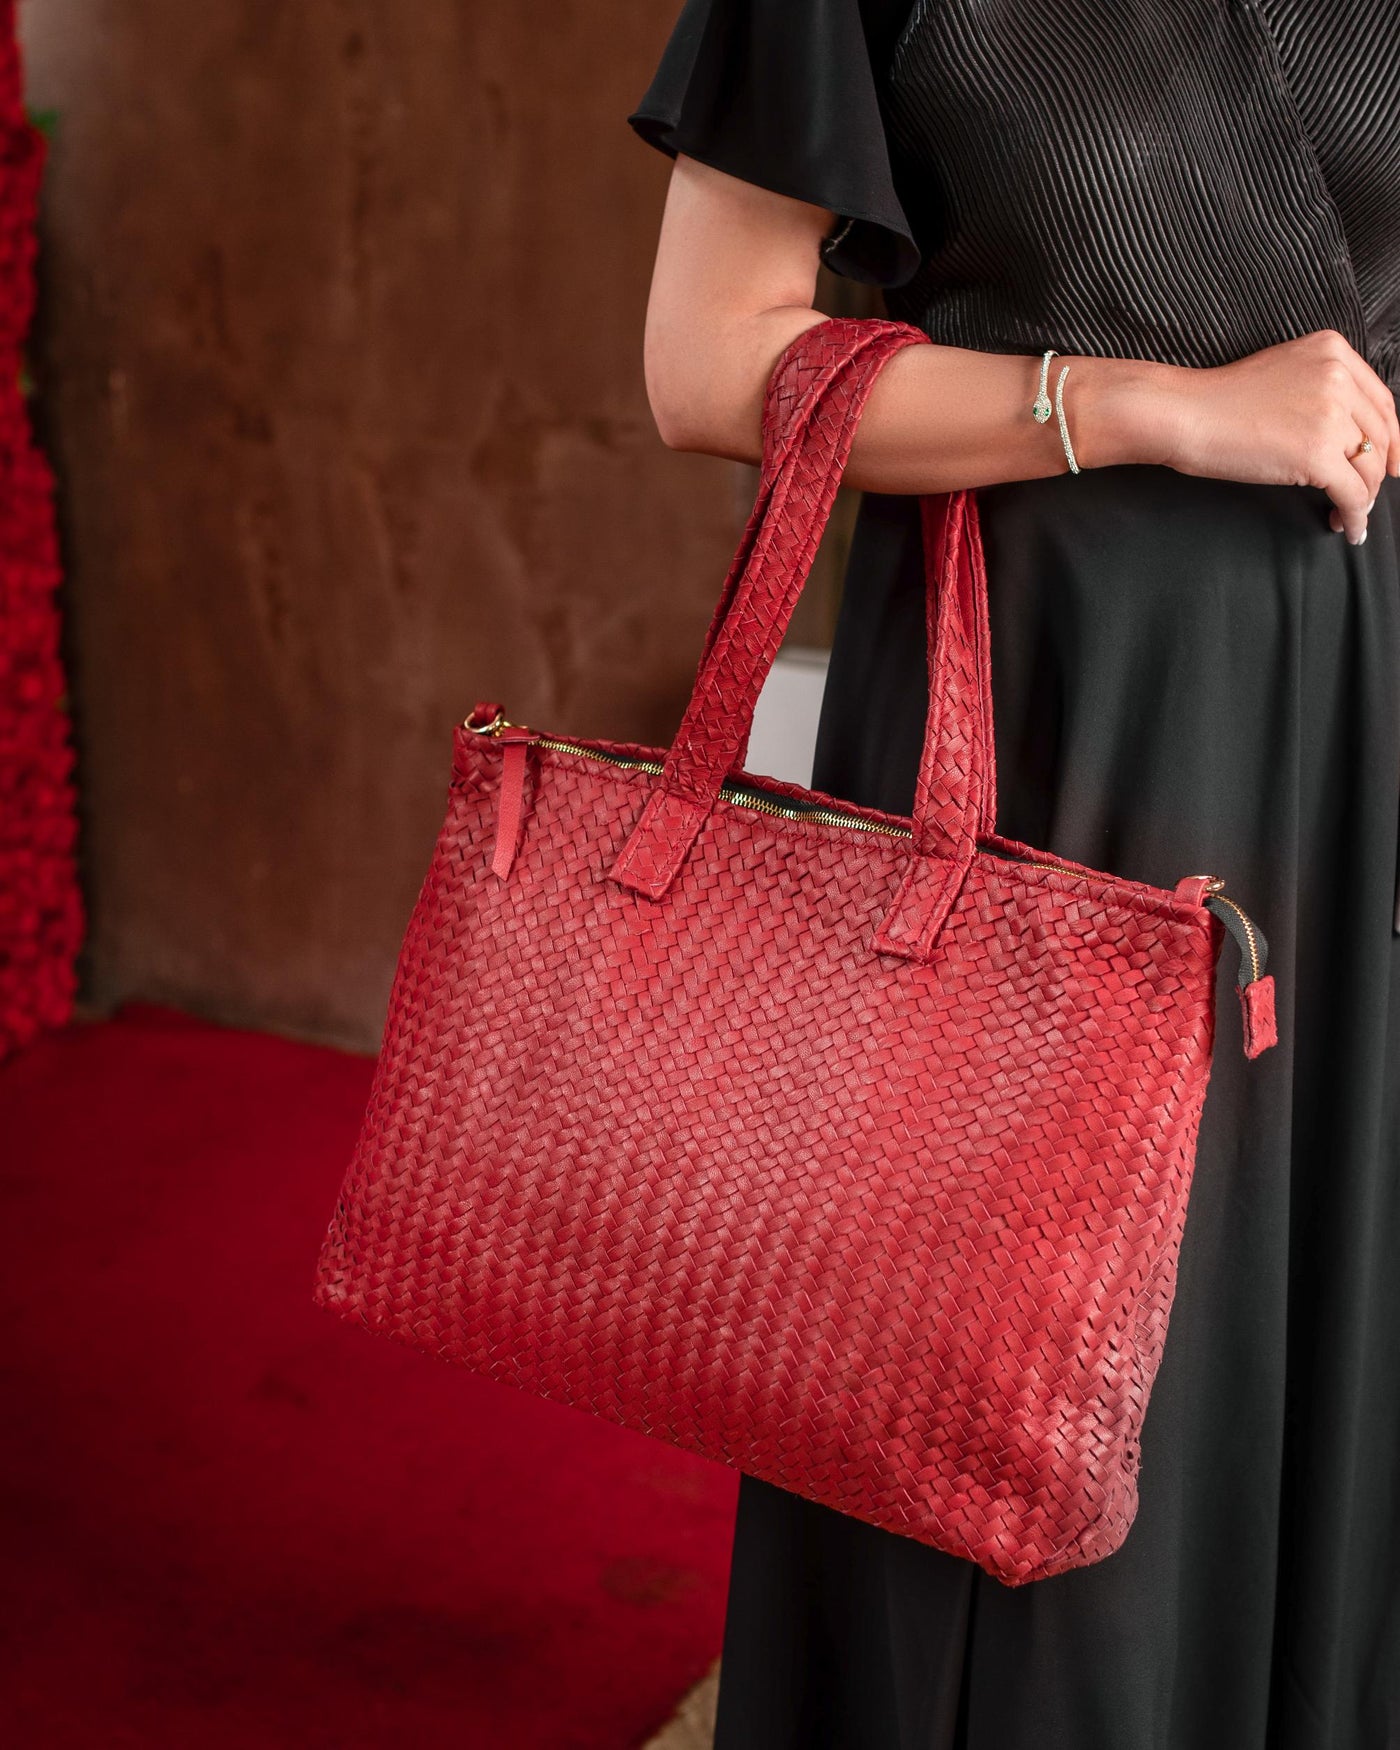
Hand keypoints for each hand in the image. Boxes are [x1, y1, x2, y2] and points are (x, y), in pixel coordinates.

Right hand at [1154, 330, 1399, 543]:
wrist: (1184, 414)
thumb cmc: (1218, 401)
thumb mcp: (1281, 371)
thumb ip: (1318, 388)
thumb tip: (1343, 433)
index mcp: (1332, 351)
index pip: (1380, 400)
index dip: (1391, 436)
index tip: (1391, 460)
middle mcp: (1338, 378)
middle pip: (1380, 434)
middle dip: (1379, 471)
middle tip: (1370, 495)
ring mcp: (1330, 415)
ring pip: (1369, 466)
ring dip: (1365, 497)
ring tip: (1351, 513)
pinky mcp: (1316, 453)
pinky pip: (1352, 493)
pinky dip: (1356, 515)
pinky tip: (1348, 527)